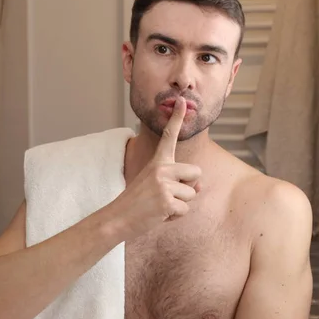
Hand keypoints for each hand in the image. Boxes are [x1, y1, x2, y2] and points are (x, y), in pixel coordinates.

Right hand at [109, 97, 200, 240]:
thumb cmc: (138, 202)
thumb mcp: (155, 185)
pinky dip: (175, 216)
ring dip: (180, 204)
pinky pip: (185, 209)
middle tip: (167, 194)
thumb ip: (179, 181)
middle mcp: (161, 168)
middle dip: (189, 187)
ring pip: (192, 194)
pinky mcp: (166, 200)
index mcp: (157, 162)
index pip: (168, 136)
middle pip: (196, 173)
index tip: (183, 101)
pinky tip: (159, 214)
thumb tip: (200, 185)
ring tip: (160, 205)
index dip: (177, 118)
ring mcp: (163, 184)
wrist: (118, 218)